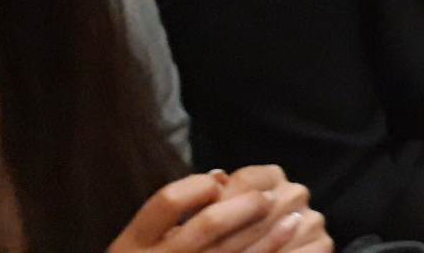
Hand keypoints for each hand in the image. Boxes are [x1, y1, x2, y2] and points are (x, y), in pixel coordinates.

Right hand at [110, 169, 326, 252]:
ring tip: (293, 215)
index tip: (218, 183)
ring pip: (228, 250)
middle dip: (246, 206)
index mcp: (131, 245)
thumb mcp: (145, 242)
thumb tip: (220, 177)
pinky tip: (286, 239)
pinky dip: (269, 251)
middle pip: (208, 225)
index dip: (197, 186)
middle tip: (272, 196)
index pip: (168, 201)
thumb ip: (175, 214)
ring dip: (268, 230)